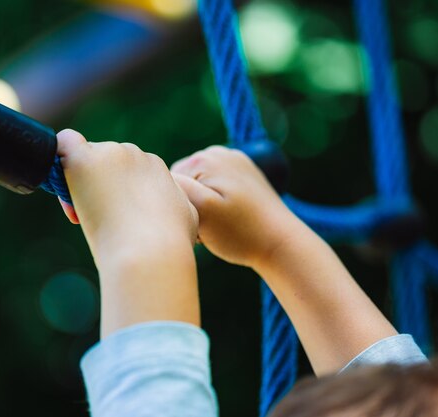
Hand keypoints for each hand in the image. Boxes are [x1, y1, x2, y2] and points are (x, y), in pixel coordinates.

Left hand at [56, 129, 197, 267]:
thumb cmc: (170, 244)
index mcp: (156, 167)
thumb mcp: (186, 218)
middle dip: (98, 187)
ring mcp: (109, 154)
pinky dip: (58, 157)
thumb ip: (174, 204)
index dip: (118, 193)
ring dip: (80, 184)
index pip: (127, 171)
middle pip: (105, 163)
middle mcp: (134, 154)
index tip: (117, 218)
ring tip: (82, 218)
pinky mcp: (84, 160)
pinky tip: (59, 184)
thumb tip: (168, 208)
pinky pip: (65, 142)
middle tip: (95, 220)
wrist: (150, 252)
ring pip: (85, 159)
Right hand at [171, 145, 302, 268]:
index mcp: (204, 158)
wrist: (280, 243)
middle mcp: (218, 152)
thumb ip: (176, 188)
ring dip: (200, 204)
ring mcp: (234, 161)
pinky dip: (215, 201)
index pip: (168, 182)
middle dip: (188, 204)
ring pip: (198, 184)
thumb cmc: (240, 233)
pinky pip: (215, 185)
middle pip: (183, 181)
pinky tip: (228, 218)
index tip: (193, 224)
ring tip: (218, 224)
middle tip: (206, 228)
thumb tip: (157, 174)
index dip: (176, 206)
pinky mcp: (244, 173)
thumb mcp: (201, 212)